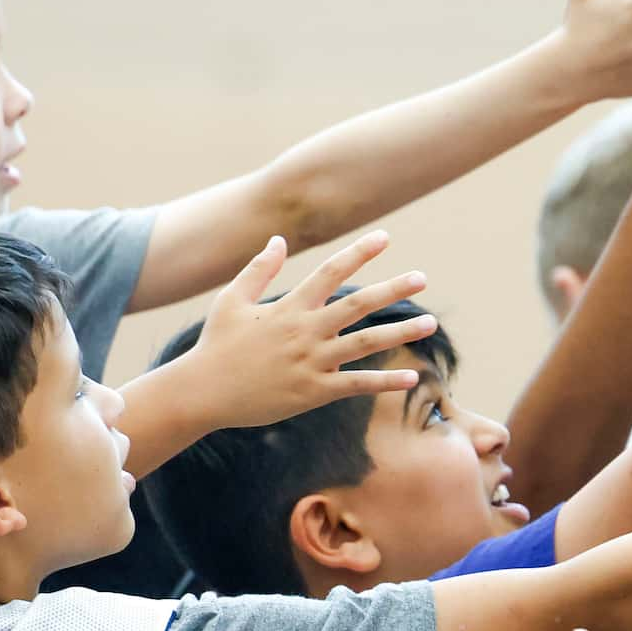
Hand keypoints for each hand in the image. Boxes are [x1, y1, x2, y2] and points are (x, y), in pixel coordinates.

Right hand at [175, 232, 437, 429]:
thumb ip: (258, 269)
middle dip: (392, 290)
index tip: (385, 237)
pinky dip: (384, 381)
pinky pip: (355, 385)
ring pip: (365, 344)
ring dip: (400, 332)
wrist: (201, 393)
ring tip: (430, 322)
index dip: (359, 253)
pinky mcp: (312, 392)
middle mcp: (304, 331)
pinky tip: (412, 378)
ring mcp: (311, 363)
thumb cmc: (216, 345)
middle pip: (357, 305)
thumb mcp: (232, 301)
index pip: (331, 272)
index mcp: (289, 307)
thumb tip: (279, 239)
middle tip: (423, 278)